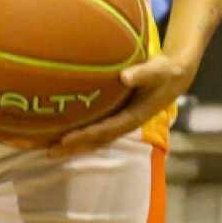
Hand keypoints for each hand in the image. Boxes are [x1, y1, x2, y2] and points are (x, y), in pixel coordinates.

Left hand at [47, 48, 197, 157]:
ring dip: (74, 145)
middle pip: (96, 140)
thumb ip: (143, 73)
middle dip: (73, 147)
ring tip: (48, 149)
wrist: (173, 76)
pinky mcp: (117, 116)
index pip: (105, 130)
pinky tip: (61, 132)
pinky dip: (80, 133)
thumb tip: (124, 76)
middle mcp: (125, 123)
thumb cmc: (165, 72)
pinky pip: (96, 128)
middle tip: (48, 152)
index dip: (85, 136)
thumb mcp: (158, 70)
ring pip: (95, 138)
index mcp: (134, 117)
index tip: (65, 139)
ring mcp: (121, 121)